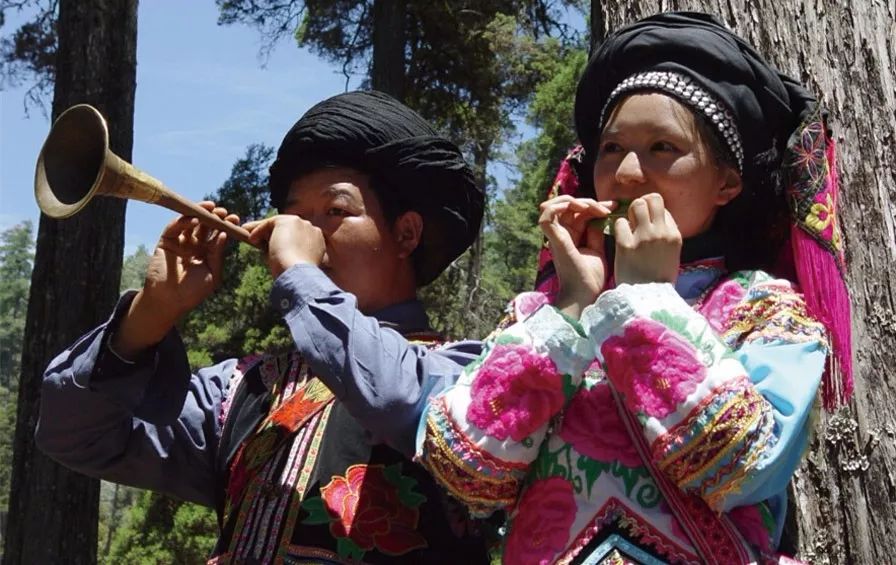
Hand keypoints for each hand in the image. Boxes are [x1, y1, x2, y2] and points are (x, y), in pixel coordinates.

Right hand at [113, 202, 237, 358]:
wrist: (169, 301)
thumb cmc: (193, 292)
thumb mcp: (212, 273)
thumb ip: (217, 254)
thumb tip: (224, 235)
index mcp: (208, 252)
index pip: (218, 234)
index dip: (226, 225)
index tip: (235, 219)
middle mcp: (194, 244)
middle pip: (205, 225)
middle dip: (215, 216)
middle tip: (223, 212)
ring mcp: (180, 242)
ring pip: (190, 222)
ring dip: (200, 213)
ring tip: (211, 209)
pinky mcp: (166, 241)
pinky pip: (175, 227)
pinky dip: (184, 221)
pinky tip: (195, 220)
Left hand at [243, 215, 325, 278]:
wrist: (299, 273)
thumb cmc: (296, 276)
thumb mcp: (294, 264)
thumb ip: (289, 255)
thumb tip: (272, 254)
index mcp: (317, 240)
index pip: (297, 236)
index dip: (284, 241)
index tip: (271, 247)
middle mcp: (311, 228)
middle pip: (288, 228)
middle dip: (272, 233)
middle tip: (258, 240)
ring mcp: (301, 223)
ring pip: (278, 224)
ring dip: (263, 230)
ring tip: (251, 238)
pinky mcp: (288, 221)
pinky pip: (269, 223)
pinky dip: (258, 230)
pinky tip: (251, 240)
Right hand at [539, 196, 614, 317]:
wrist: (584, 295)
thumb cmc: (591, 278)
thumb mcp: (597, 250)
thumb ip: (596, 233)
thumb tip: (602, 216)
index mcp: (571, 236)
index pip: (578, 212)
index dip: (595, 205)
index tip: (614, 206)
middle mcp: (561, 234)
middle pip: (567, 206)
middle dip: (588, 201)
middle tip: (608, 207)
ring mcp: (556, 237)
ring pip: (554, 205)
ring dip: (574, 201)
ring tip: (593, 207)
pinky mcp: (555, 240)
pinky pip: (547, 216)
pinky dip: (559, 206)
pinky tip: (581, 208)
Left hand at [613, 193, 681, 284]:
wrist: (646, 299)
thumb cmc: (658, 279)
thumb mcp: (672, 255)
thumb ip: (665, 235)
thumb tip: (657, 218)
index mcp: (674, 235)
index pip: (663, 208)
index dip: (653, 213)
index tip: (647, 223)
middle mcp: (661, 233)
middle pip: (652, 199)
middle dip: (641, 205)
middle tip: (635, 218)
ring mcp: (644, 238)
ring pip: (636, 205)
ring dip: (629, 213)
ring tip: (628, 227)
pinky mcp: (626, 245)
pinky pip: (619, 222)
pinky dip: (618, 228)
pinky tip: (620, 238)